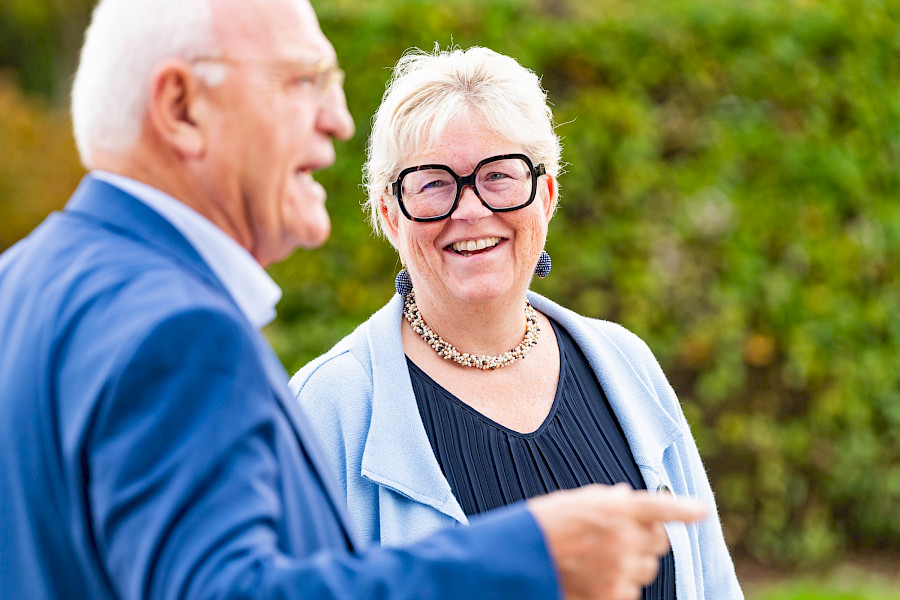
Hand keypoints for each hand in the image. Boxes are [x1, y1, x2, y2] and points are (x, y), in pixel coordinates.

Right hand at [528, 483, 707, 599]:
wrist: (521, 556)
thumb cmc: (547, 522)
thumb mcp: (579, 500)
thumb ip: (610, 499)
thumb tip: (628, 497)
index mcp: (618, 508)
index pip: (662, 507)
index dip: (685, 509)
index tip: (702, 510)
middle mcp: (624, 538)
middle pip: (659, 543)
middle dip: (646, 540)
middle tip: (622, 537)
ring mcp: (620, 570)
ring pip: (647, 569)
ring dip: (634, 564)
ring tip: (603, 559)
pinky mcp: (612, 596)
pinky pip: (631, 591)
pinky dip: (620, 585)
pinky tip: (596, 576)